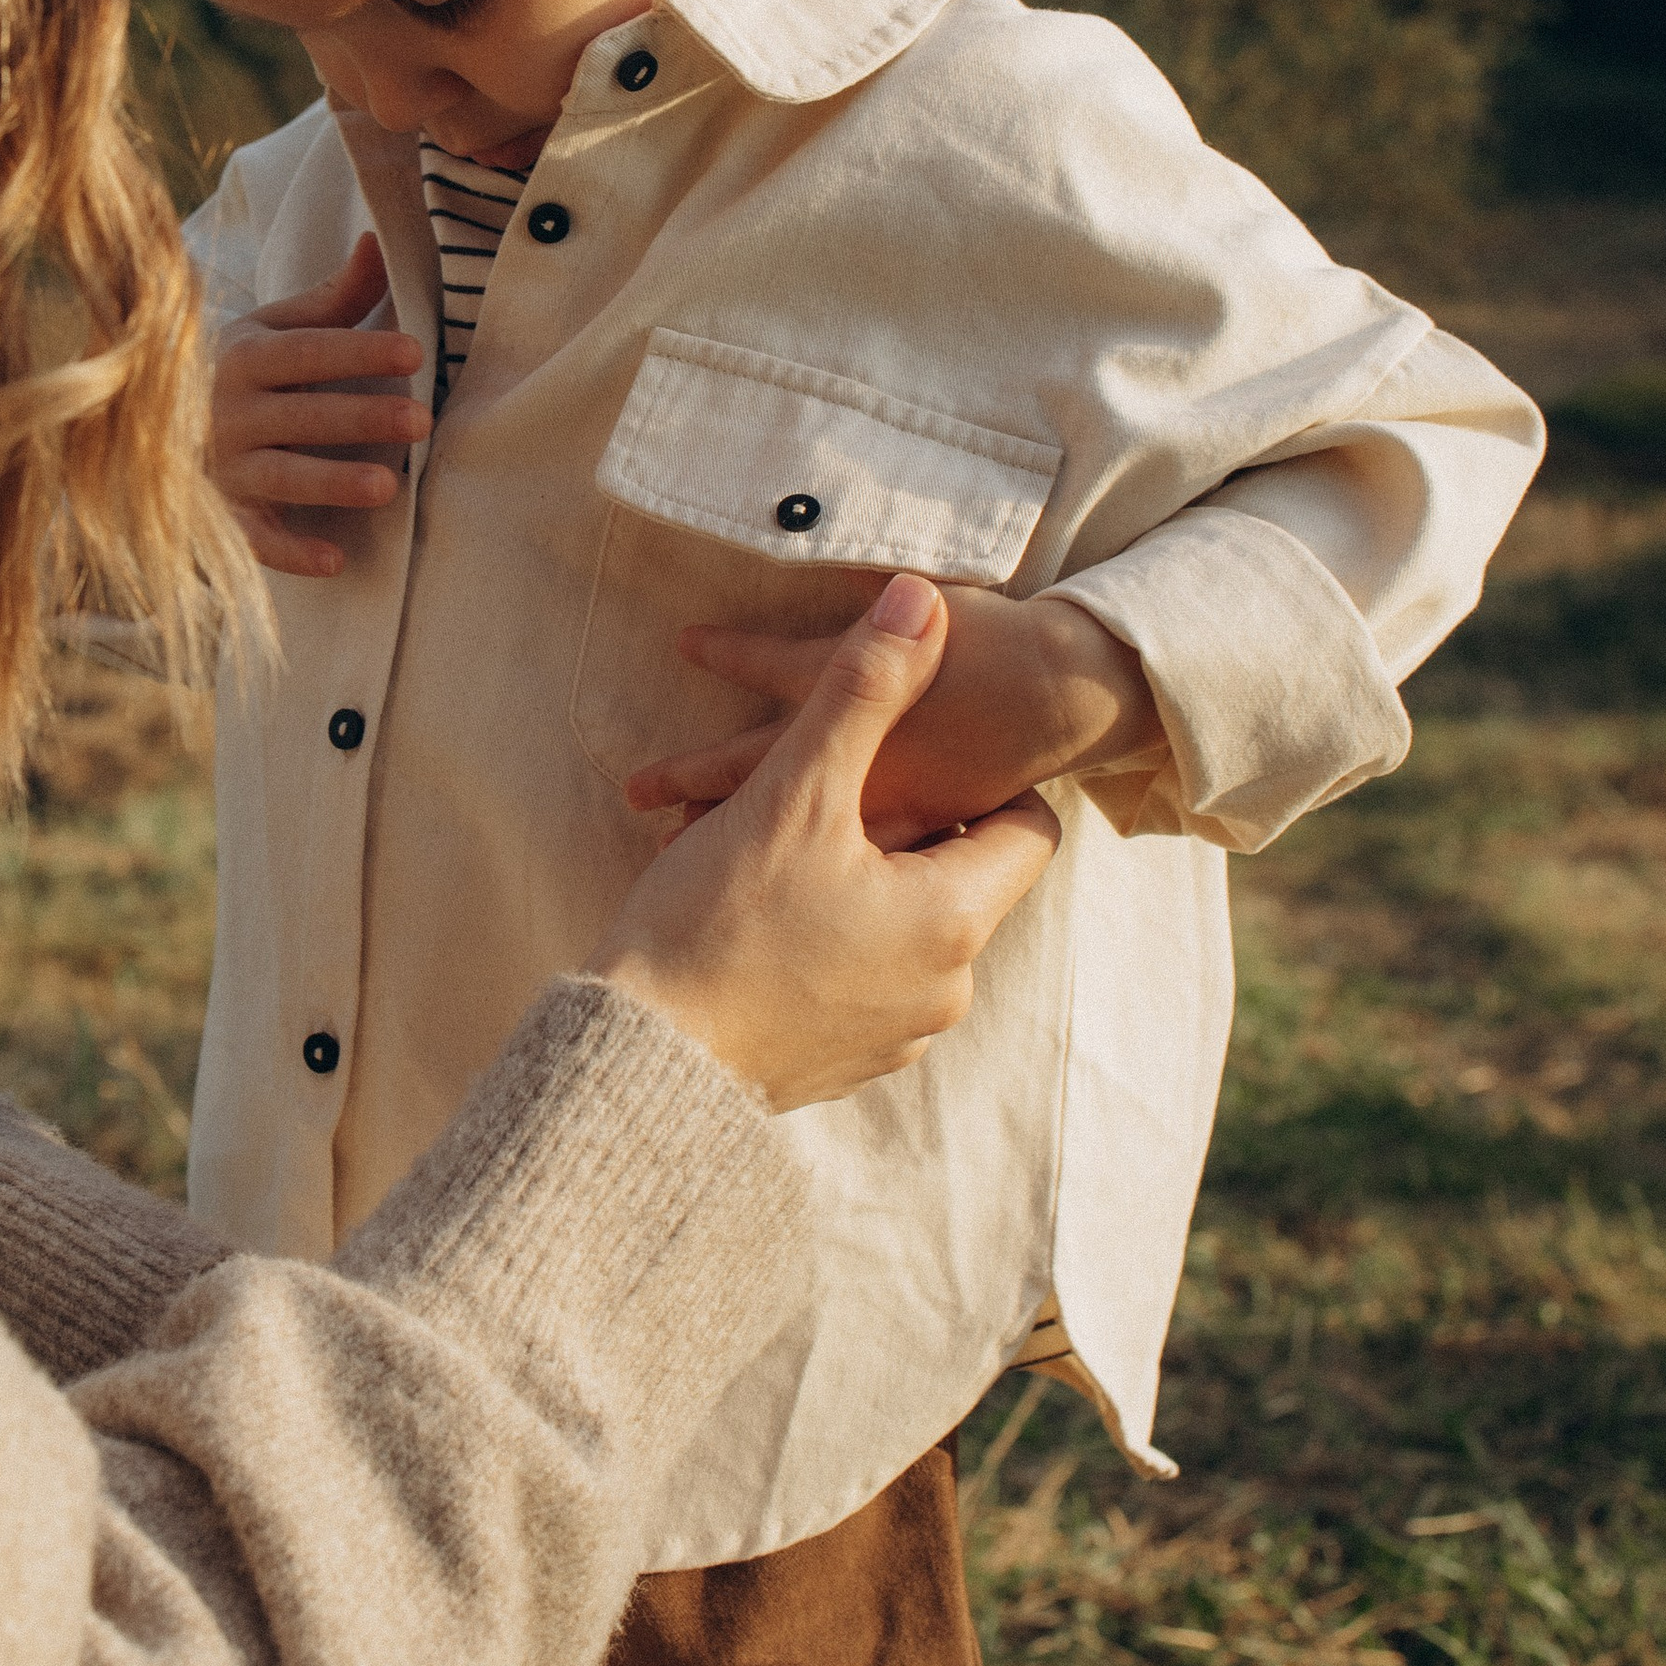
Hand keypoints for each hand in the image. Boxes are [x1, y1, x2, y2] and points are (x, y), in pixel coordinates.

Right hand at [210, 234, 429, 578]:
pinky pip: (254, 537)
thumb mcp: (272, 329)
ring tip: (387, 487)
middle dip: (361, 417)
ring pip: (281, 474)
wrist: (149, 426)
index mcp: (246, 357)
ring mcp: (224, 467)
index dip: (358, 352)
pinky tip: (333, 559)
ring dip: (331, 482)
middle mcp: (229, 411)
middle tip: (421, 421)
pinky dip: (289, 551)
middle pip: (302, 413)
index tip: (414, 352)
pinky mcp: (222, 516)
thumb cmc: (238, 372)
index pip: (308, 351)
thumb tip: (378, 240)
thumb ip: (332, 297)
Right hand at [595, 576, 1061, 1106]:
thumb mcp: (793, 792)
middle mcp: (947, 987)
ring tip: (783, 854)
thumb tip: (922, 598)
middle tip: (831, 796)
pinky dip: (833, 940)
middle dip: (902, 827)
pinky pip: (864, 980)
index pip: (1027, 826)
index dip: (977, 777)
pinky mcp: (845, 1067)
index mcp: (956, 919)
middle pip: (960, 874)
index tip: (913, 754)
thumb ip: (862, 690)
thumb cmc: (717, 925)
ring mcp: (899, 1035)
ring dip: (863, 883)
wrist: (639, 1066)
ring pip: (907, 928)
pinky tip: (765, 920)